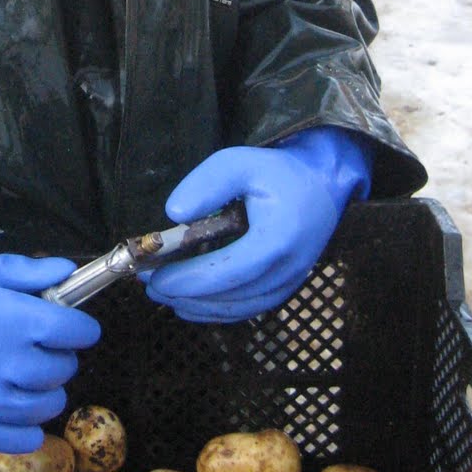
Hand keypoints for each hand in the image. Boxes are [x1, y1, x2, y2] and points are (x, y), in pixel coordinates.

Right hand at [0, 246, 100, 452]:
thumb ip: (28, 272)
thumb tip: (69, 272)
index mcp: (10, 318)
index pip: (72, 331)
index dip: (81, 326)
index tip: (76, 325)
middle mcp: (2, 361)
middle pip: (59, 369)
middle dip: (63, 355)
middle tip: (49, 345)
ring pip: (41, 407)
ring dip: (49, 392)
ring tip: (38, 379)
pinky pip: (5, 438)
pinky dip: (25, 435)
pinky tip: (29, 423)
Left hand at [144, 127, 371, 322]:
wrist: (323, 183)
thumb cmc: (278, 172)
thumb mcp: (239, 162)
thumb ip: (206, 184)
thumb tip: (174, 214)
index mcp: (277, 240)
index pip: (226, 272)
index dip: (188, 279)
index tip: (155, 276)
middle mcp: (287, 270)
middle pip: (230, 297)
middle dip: (185, 295)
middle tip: (149, 285)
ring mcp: (289, 282)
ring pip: (238, 308)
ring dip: (198, 306)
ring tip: (164, 293)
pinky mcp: (286, 286)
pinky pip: (249, 307)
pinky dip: (219, 309)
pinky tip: (192, 303)